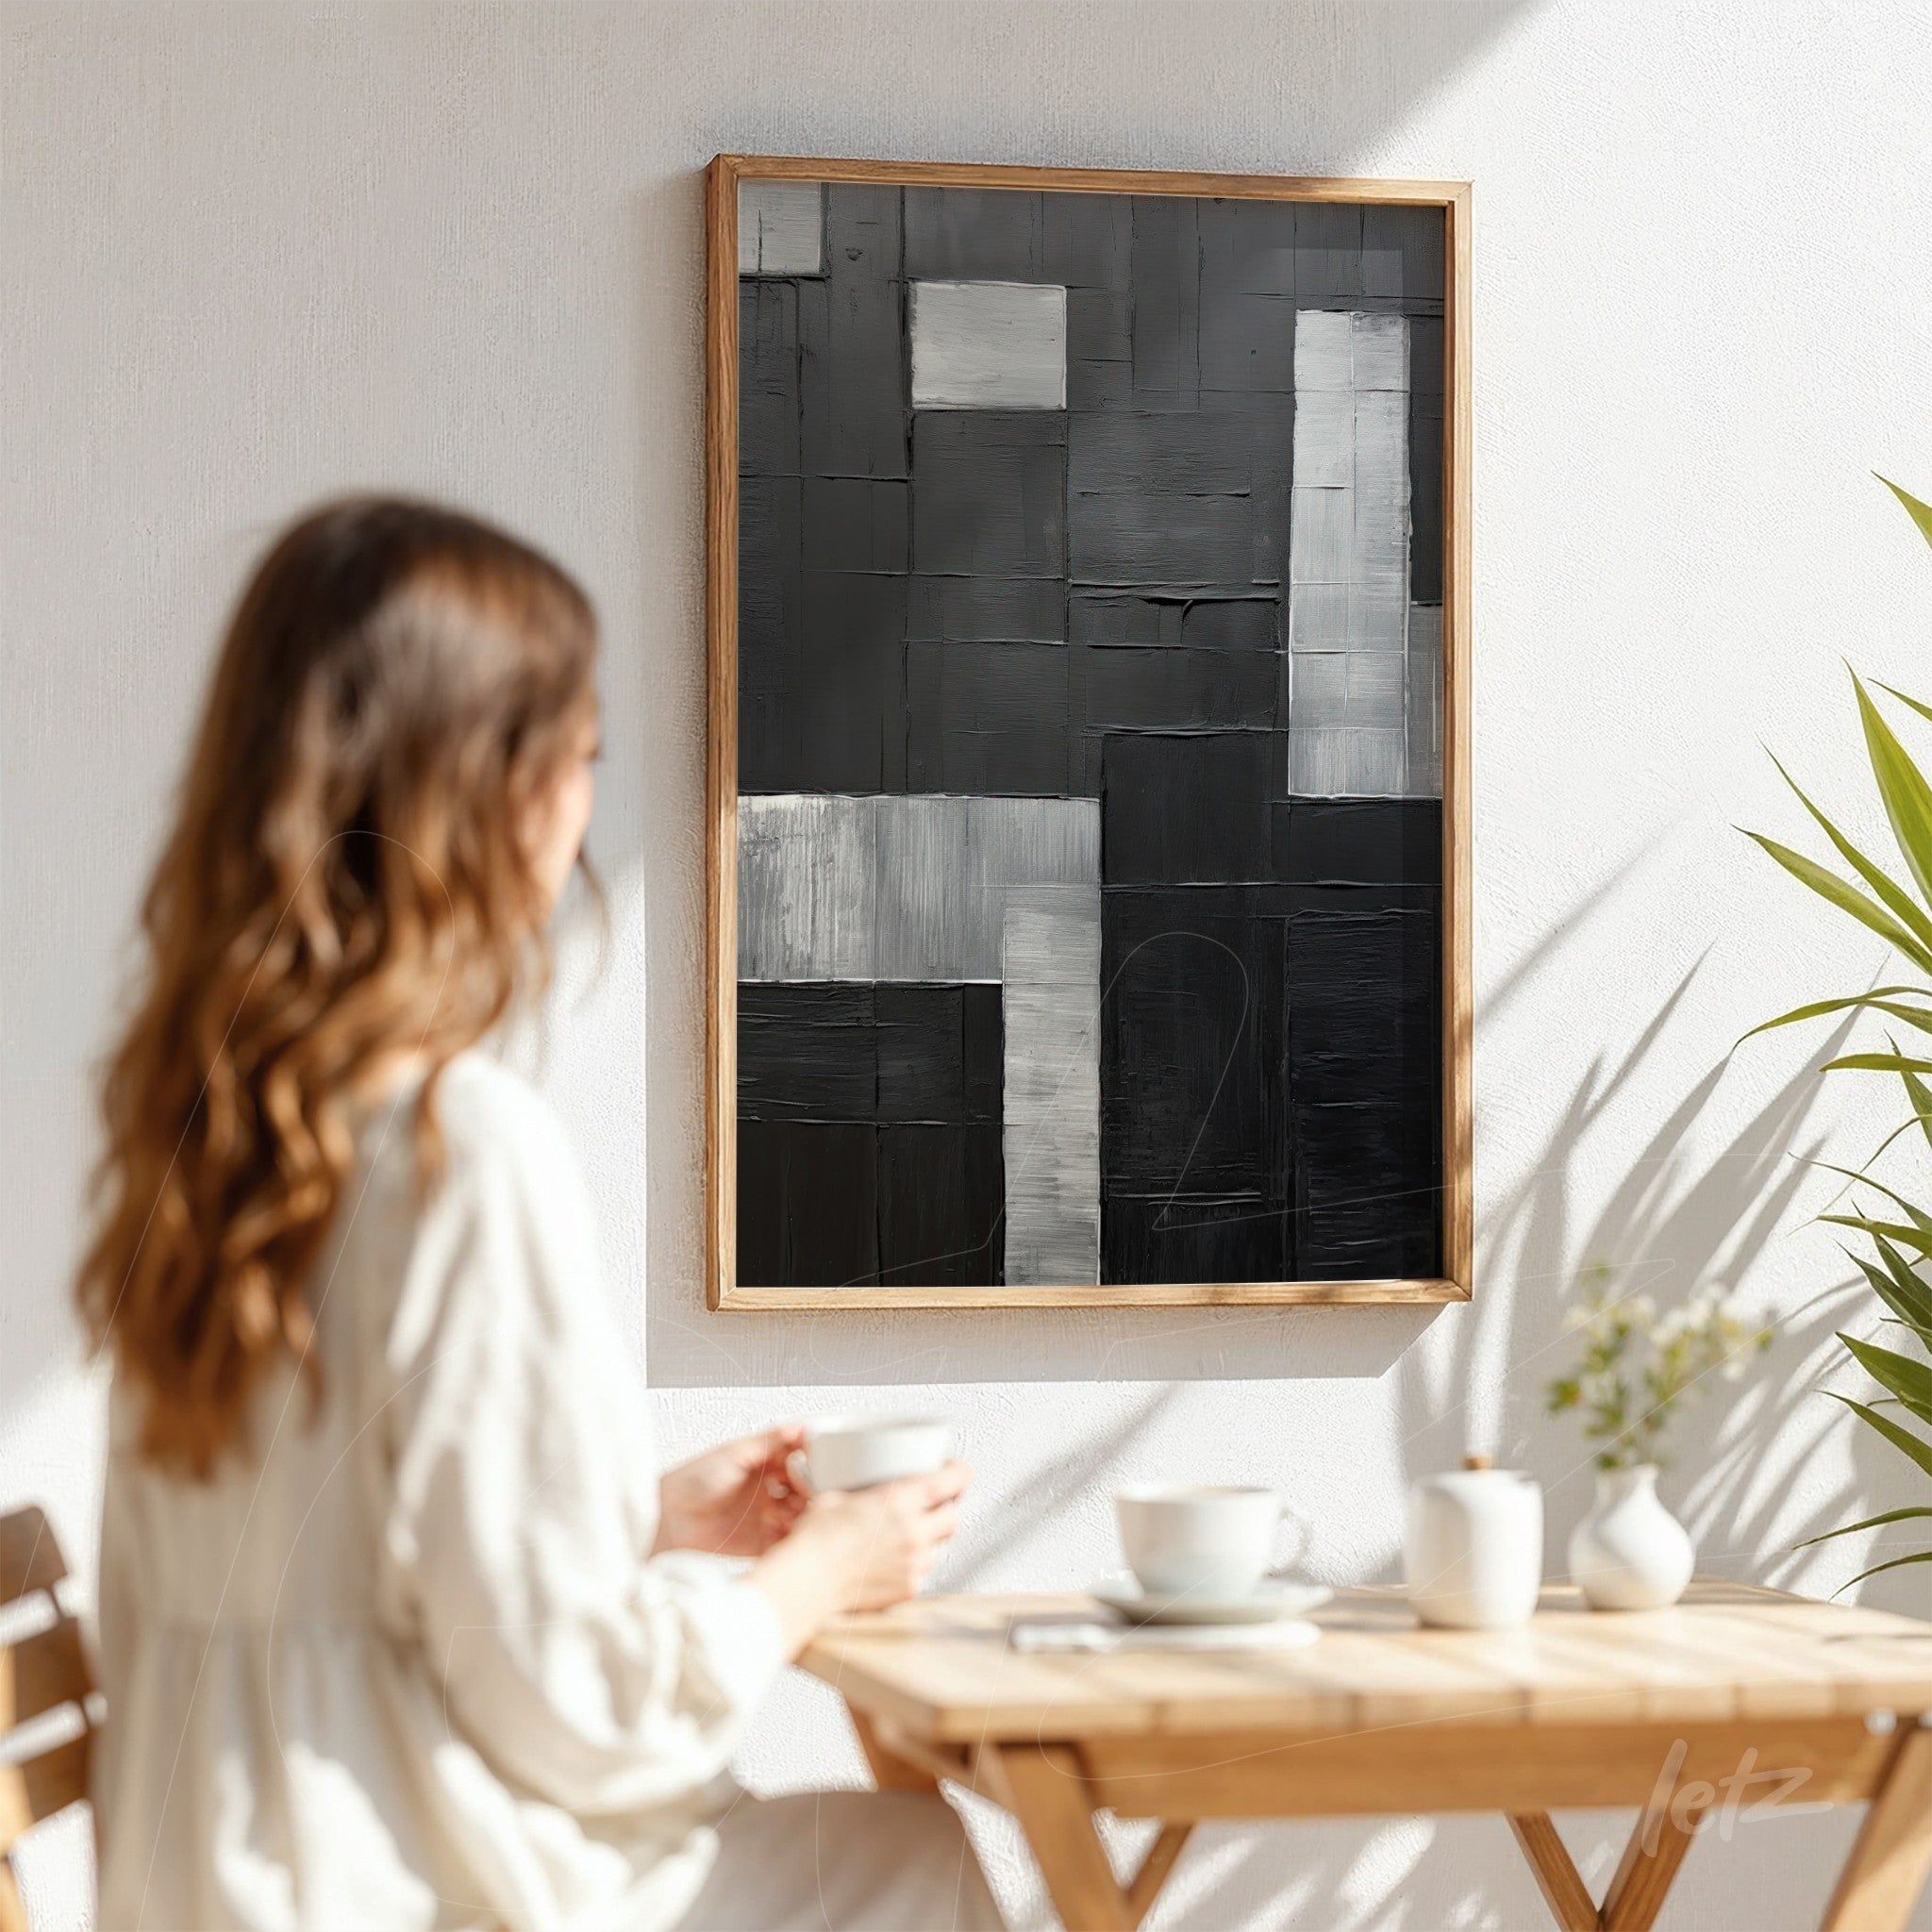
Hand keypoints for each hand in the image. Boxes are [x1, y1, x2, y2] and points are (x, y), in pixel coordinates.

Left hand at [654, 1426, 808, 1557]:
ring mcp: (765, 1516)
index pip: (798, 1459)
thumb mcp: (732, 1453)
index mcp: (763, 1463)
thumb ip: (768, 1440)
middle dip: (811, 1490)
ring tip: (799, 1513)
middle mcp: (767, 1489)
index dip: (810, 1462)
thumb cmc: (692, 1481)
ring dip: (804, 1514)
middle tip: (812, 1492)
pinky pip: (786, 1541)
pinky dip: (794, 1539)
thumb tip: (800, 1427)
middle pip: (803, 1488)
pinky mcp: (760, 1542)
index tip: (819, 1465)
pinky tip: (793, 1534)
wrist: (668, 1519)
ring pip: (799, 1514)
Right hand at [792, 1461, 971, 1612]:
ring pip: (938, 1548)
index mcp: (900, 1500)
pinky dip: (911, 1567)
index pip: (953, 1480)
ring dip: (927, 1542)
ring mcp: (914, 1562)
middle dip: (944, 1512)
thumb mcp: (837, 1496)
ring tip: (902, 1540)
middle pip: (952, 1517)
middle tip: (929, 1509)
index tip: (955, 1472)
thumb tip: (863, 1491)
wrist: (809, 1579)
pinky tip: (890, 1563)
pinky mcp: (908, 1588)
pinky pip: (921, 1573)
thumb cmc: (817, 1539)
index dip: (958, 1473)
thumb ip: (864, 1493)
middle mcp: (914, 1531)